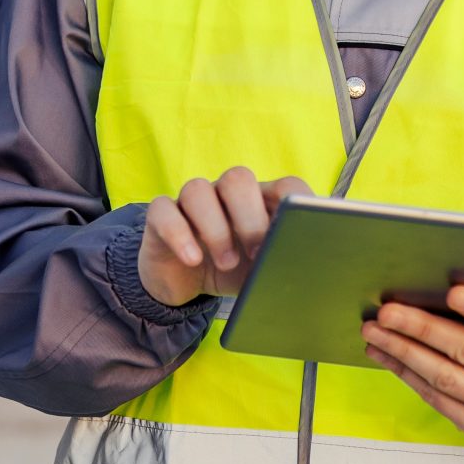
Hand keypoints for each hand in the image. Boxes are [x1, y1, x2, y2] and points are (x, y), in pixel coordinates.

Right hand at [137, 166, 312, 307]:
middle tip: (256, 253)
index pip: (285, 185)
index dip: (293, 204)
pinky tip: (192, 259)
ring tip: (226, 262)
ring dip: (215, 228)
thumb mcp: (260, 269)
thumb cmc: (232, 270)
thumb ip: (279, 260)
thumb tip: (301, 267)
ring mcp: (191, 202)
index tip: (294, 234)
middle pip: (238, 179)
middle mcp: (226, 194)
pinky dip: (180, 235)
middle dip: (250, 217)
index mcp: (260, 202)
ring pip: (199, 190)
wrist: (185, 285)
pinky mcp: (162, 216)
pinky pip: (164, 211)